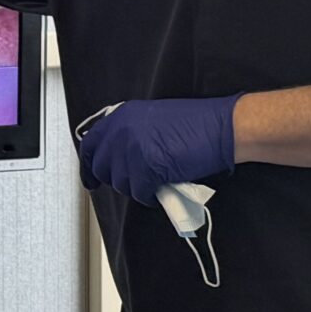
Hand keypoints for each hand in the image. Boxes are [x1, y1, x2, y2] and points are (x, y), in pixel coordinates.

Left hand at [77, 96, 237, 205]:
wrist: (222, 128)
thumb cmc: (197, 124)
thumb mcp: (154, 119)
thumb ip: (131, 134)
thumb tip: (118, 156)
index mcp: (124, 115)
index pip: (91, 144)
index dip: (88, 166)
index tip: (90, 178)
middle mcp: (123, 130)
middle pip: (102, 167)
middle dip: (117, 179)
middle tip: (134, 181)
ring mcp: (134, 149)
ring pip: (121, 182)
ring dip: (136, 187)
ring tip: (154, 181)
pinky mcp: (148, 167)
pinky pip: (139, 192)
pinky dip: (149, 196)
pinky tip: (160, 189)